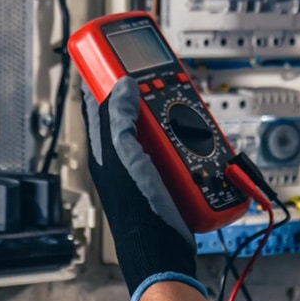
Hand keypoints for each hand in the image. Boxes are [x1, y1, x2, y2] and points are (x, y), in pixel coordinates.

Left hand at [83, 77, 205, 300]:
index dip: (104, 75)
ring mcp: (147, 162)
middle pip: (136, 109)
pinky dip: (191, 139)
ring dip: (176, 116)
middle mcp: (124, 151)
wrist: (163, 248)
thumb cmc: (136, 208)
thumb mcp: (124, 157)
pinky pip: (180, 146)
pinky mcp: (169, 173)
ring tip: (187, 111)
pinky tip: (201, 138)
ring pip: (162, 124)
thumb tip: (122, 84)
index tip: (115, 53)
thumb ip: (119, 120)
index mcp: (104, 146)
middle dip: (151, 93)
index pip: (97, 101)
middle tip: (165, 79)